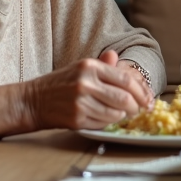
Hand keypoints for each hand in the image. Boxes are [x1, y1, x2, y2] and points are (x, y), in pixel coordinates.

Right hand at [22, 50, 152, 130]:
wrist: (32, 100)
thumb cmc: (60, 84)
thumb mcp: (80, 68)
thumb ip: (102, 65)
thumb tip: (117, 57)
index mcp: (90, 66)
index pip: (125, 79)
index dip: (141, 91)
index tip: (147, 97)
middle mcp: (86, 82)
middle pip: (124, 98)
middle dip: (136, 106)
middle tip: (139, 109)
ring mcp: (81, 102)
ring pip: (116, 113)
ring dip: (124, 116)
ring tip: (124, 114)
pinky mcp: (77, 118)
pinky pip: (103, 123)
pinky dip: (110, 122)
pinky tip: (109, 118)